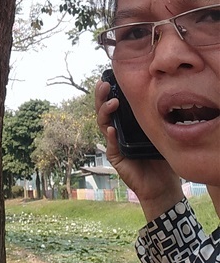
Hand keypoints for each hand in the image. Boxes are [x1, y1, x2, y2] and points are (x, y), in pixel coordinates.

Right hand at [95, 79, 182, 221]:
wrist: (162, 184)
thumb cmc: (160, 157)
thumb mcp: (158, 132)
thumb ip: (152, 117)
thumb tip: (156, 95)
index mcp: (125, 123)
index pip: (112, 103)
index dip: (108, 91)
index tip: (108, 77)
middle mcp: (116, 131)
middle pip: (103, 111)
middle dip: (101, 96)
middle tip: (104, 85)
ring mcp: (113, 144)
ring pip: (103, 124)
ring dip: (105, 112)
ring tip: (113, 103)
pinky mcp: (116, 158)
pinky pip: (110, 146)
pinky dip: (110, 137)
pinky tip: (111, 129)